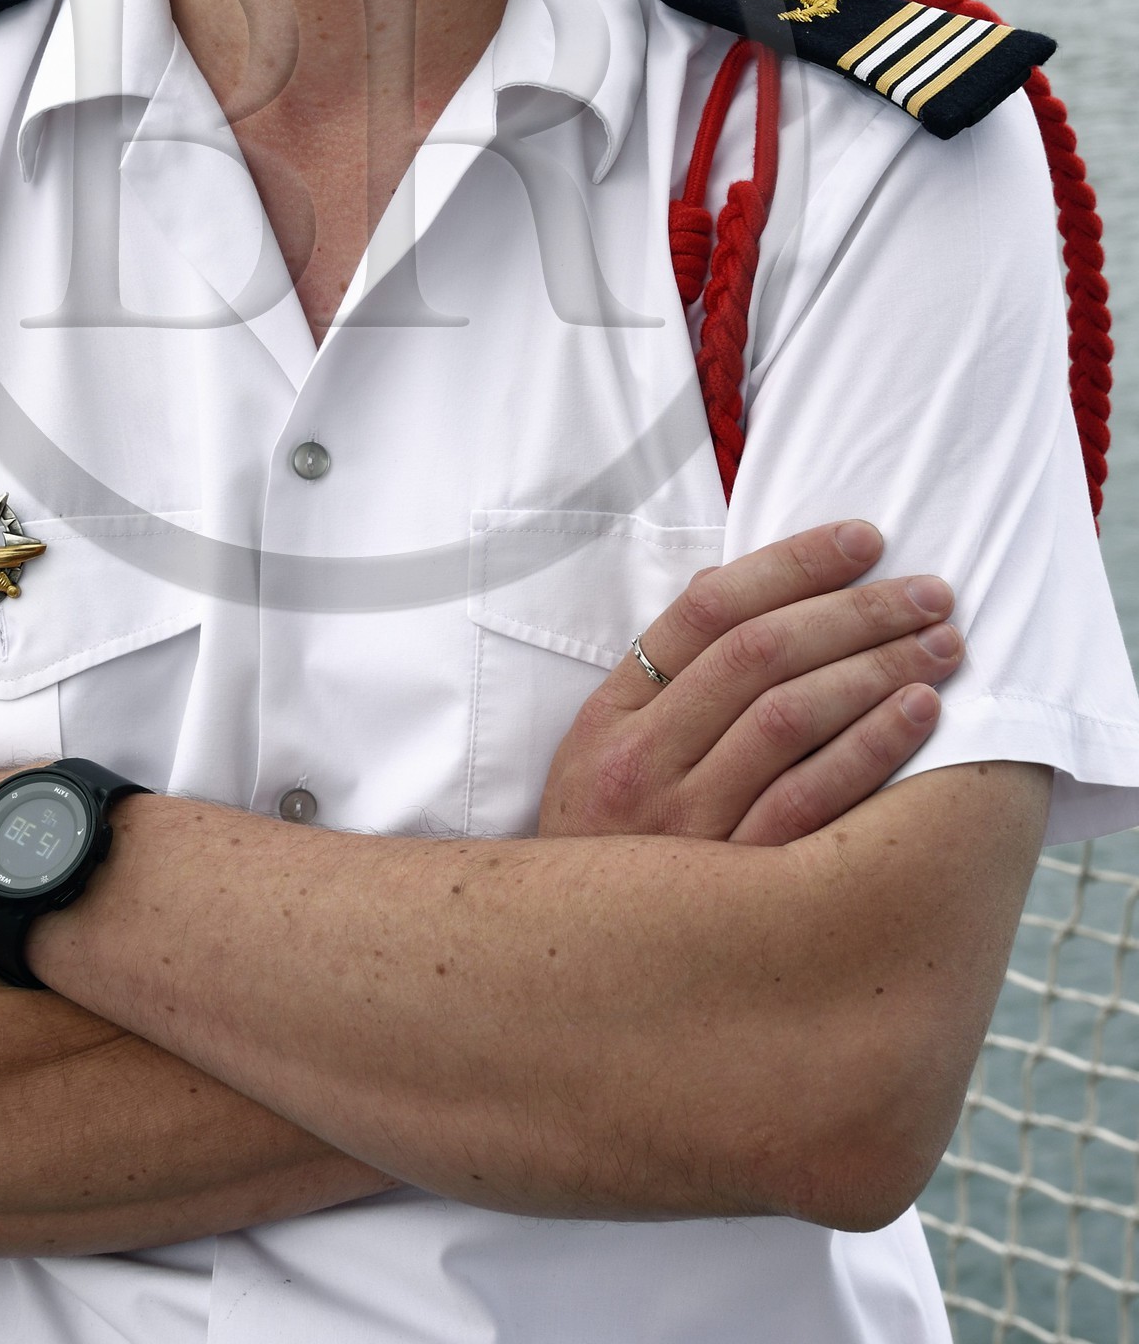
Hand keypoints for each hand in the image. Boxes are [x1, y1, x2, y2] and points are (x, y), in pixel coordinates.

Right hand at [538, 521, 960, 846]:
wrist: (567, 969)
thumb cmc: (612, 843)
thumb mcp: (607, 753)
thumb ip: (668, 675)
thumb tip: (738, 583)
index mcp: (612, 714)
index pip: (708, 608)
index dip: (793, 564)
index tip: (866, 540)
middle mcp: (643, 761)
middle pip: (760, 653)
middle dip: (856, 611)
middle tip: (931, 591)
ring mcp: (687, 825)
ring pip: (791, 717)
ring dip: (878, 668)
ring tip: (942, 645)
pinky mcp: (734, 885)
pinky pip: (814, 801)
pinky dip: (871, 748)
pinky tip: (920, 713)